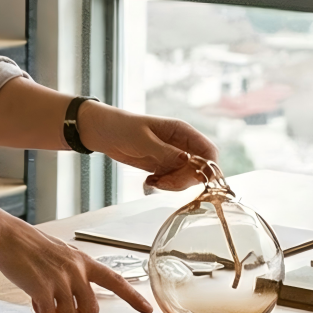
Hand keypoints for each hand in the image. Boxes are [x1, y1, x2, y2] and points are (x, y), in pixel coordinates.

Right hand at [0, 219, 154, 312]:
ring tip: (42, 298)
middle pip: (91, 310)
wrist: (8, 237)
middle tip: (60, 308)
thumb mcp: (62, 254)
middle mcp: (77, 271)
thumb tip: (75, 298)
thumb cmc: (31, 246)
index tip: (147, 310)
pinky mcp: (44, 290)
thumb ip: (74, 273)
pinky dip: (40, 312)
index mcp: (84, 261)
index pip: (115, 281)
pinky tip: (32, 298)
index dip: (133, 297)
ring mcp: (61, 281)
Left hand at [77, 103, 216, 190]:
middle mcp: (181, 144)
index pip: (208, 150)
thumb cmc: (122, 128)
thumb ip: (165, 152)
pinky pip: (172, 181)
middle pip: (199, 168)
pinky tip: (149, 180)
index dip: (210, 167)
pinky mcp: (163, 166)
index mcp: (181, 131)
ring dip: (173, 185)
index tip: (200, 180)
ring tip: (153, 181)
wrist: (102, 132)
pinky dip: (163, 185)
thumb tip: (187, 161)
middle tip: (165, 183)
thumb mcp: (143, 140)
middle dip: (186, 180)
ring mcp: (173, 157)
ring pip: (186, 178)